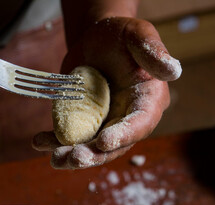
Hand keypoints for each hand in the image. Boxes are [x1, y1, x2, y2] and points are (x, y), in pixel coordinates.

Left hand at [32, 17, 181, 168]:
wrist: (97, 40)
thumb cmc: (121, 35)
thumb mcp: (137, 35)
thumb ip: (153, 51)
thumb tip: (174, 70)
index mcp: (148, 100)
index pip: (140, 122)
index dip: (124, 134)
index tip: (104, 141)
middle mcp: (129, 117)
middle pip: (116, 144)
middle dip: (95, 154)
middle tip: (74, 158)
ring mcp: (107, 122)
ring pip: (93, 146)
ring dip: (74, 156)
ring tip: (55, 158)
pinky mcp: (87, 121)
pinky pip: (74, 136)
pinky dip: (56, 141)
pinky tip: (40, 141)